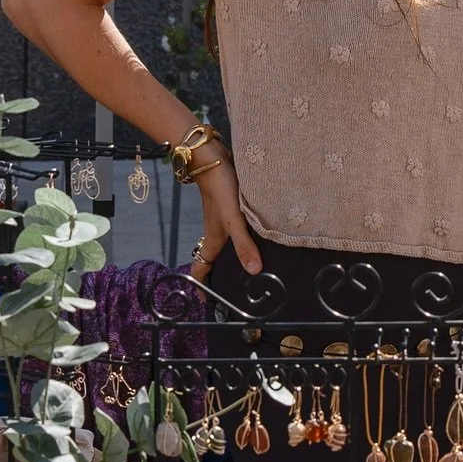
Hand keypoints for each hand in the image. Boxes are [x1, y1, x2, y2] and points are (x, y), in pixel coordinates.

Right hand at [187, 157, 262, 281]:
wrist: (213, 159)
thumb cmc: (220, 191)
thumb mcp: (234, 221)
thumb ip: (244, 245)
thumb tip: (254, 272)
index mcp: (212, 239)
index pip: (200, 268)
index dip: (201, 286)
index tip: (207, 303)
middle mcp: (216, 232)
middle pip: (215, 259)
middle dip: (221, 274)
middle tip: (239, 288)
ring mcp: (223, 219)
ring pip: (227, 243)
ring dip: (235, 255)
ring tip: (254, 267)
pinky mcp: (231, 207)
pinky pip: (237, 229)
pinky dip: (245, 237)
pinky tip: (262, 238)